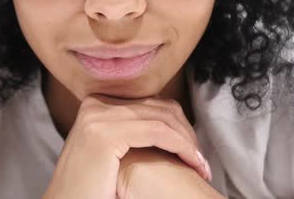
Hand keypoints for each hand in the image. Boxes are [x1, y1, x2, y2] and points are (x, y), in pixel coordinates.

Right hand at [42, 93, 211, 198]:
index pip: (150, 103)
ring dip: (188, 142)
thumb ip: (130, 132)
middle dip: (186, 133)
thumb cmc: (92, 190)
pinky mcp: (104, 133)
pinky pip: (158, 132)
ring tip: (201, 165)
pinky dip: (182, 147)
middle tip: (200, 160)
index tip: (192, 150)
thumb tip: (170, 124)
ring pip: (163, 119)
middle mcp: (95, 104)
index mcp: (96, 104)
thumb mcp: (111, 153)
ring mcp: (98, 116)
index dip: (178, 125)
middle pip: (159, 107)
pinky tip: (193, 163)